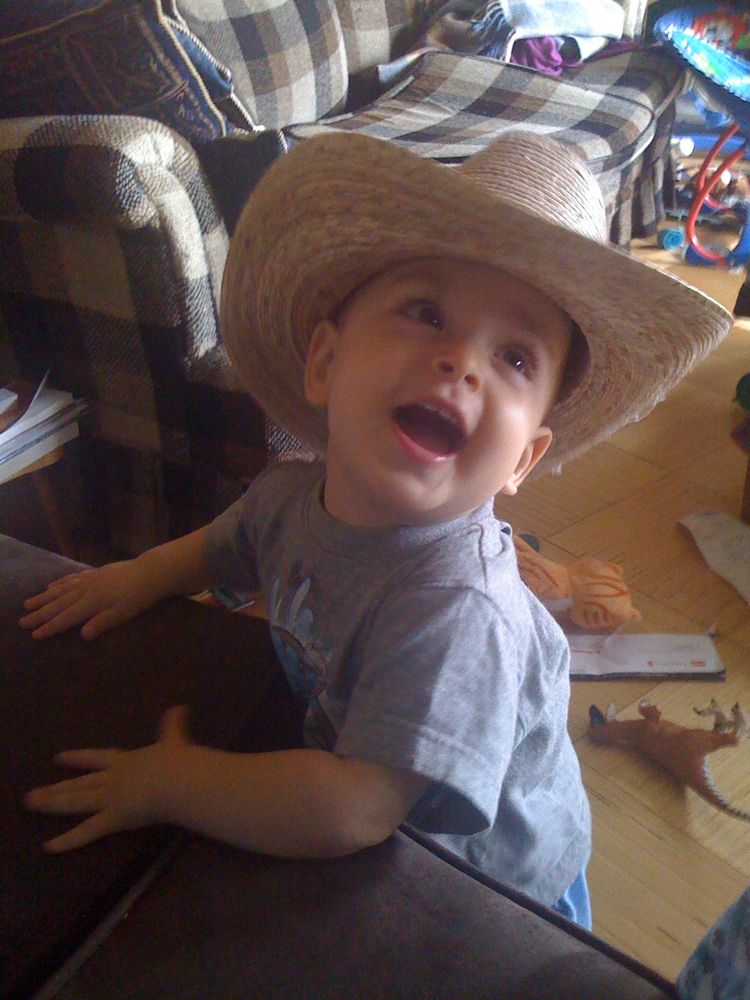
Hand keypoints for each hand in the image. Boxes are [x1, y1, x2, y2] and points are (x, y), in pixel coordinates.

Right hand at [19, 559, 162, 639]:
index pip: (66, 618)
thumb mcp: (123, 614)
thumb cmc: (139, 597)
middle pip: (58, 604)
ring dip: (44, 598)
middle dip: (40, 614)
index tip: (34, 634)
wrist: (150, 572)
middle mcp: (86, 590)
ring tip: (28, 604)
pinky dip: (59, 583)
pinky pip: (72, 578)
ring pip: (61, 590)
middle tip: (22, 622)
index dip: (50, 627)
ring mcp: (89, 579)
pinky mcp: (95, 573)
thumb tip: (82, 635)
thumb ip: (102, 623)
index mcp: (92, 603)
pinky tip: (51, 586)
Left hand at [25, 706, 190, 852]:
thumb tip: (180, 707)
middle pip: (80, 783)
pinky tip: (49, 847)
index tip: (58, 758)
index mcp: (125, 761)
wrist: (179, 780)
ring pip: (76, 801)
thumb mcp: (174, 740)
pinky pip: (88, 832)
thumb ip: (172, 725)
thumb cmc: (178, 761)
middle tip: (32, 793)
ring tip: (30, 803)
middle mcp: (112, 779)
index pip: (96, 758)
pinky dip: (68, 841)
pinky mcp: (113, 818)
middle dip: (56, 787)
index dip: (78, 758)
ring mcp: (110, 798)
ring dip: (52, 803)